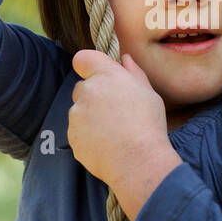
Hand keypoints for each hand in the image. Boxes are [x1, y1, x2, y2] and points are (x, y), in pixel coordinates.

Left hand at [68, 50, 170, 188]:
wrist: (138, 161)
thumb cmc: (148, 125)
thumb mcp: (149, 93)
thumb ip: (134, 73)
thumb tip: (125, 59)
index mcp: (105, 76)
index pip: (83, 59)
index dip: (89, 66)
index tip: (98, 75)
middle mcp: (86, 92)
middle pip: (82, 87)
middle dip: (94, 95)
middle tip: (116, 110)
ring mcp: (76, 115)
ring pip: (79, 111)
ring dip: (91, 117)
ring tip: (114, 131)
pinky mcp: (72, 136)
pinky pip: (78, 132)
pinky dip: (88, 136)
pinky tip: (107, 144)